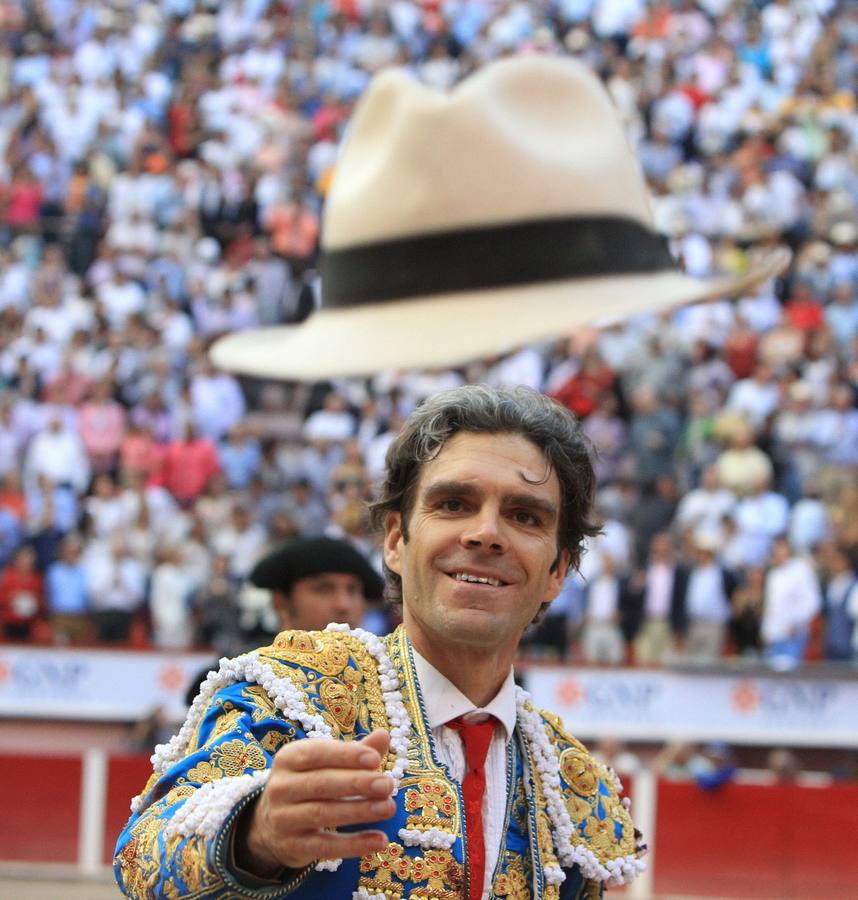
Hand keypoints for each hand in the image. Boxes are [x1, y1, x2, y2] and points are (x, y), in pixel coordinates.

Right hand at [235, 729, 394, 874]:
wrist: (272, 825)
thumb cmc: (309, 783)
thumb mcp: (325, 764)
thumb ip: (354, 752)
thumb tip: (383, 735)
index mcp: (288, 758)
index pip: (316, 753)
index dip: (345, 756)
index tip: (375, 759)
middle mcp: (281, 787)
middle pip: (321, 783)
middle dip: (357, 783)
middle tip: (387, 785)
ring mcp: (283, 819)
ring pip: (323, 813)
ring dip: (359, 811)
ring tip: (388, 807)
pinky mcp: (293, 847)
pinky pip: (326, 846)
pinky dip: (354, 844)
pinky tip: (380, 840)